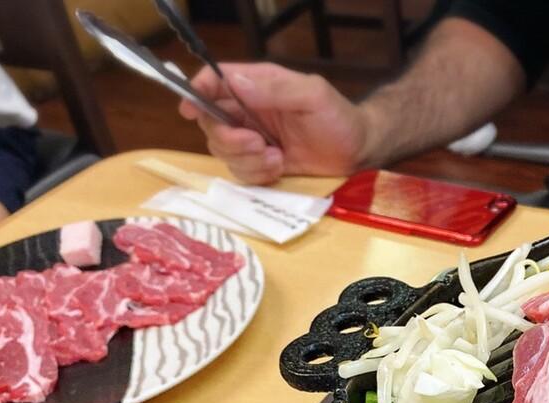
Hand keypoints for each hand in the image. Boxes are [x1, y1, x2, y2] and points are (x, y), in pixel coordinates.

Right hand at [179, 62, 370, 184]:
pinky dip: (256, 175)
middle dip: (228, 138)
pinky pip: (240, 172)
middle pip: (210, 122)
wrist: (358, 152)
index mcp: (257, 85)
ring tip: (276, 158)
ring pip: (222, 151)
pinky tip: (278, 169)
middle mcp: (248, 111)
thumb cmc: (338, 117)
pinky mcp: (260, 164)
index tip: (190, 108)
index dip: (196, 91)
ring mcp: (252, 139)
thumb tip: (236, 83)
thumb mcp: (312, 95)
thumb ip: (275, 90)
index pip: (214, 81)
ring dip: (246, 159)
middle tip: (257, 144)